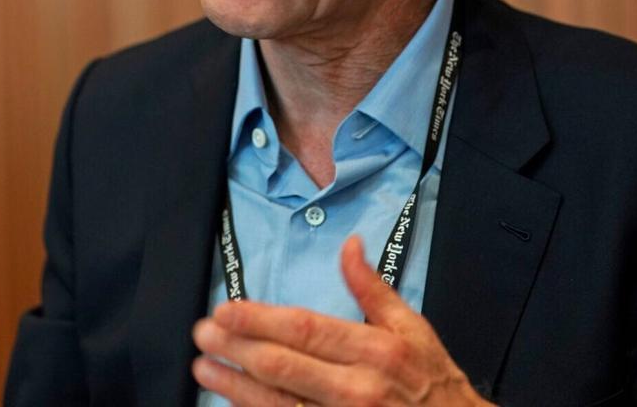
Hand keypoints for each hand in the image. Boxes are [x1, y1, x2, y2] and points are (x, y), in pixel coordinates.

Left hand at [192, 236, 490, 405]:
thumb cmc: (434, 384)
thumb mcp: (413, 328)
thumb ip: (373, 289)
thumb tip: (349, 246)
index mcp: (376, 350)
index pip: (305, 330)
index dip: (260, 320)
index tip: (227, 310)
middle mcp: (358, 388)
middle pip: (284, 365)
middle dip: (237, 349)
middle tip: (203, 334)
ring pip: (278, 403)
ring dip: (236, 386)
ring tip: (205, 368)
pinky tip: (235, 402)